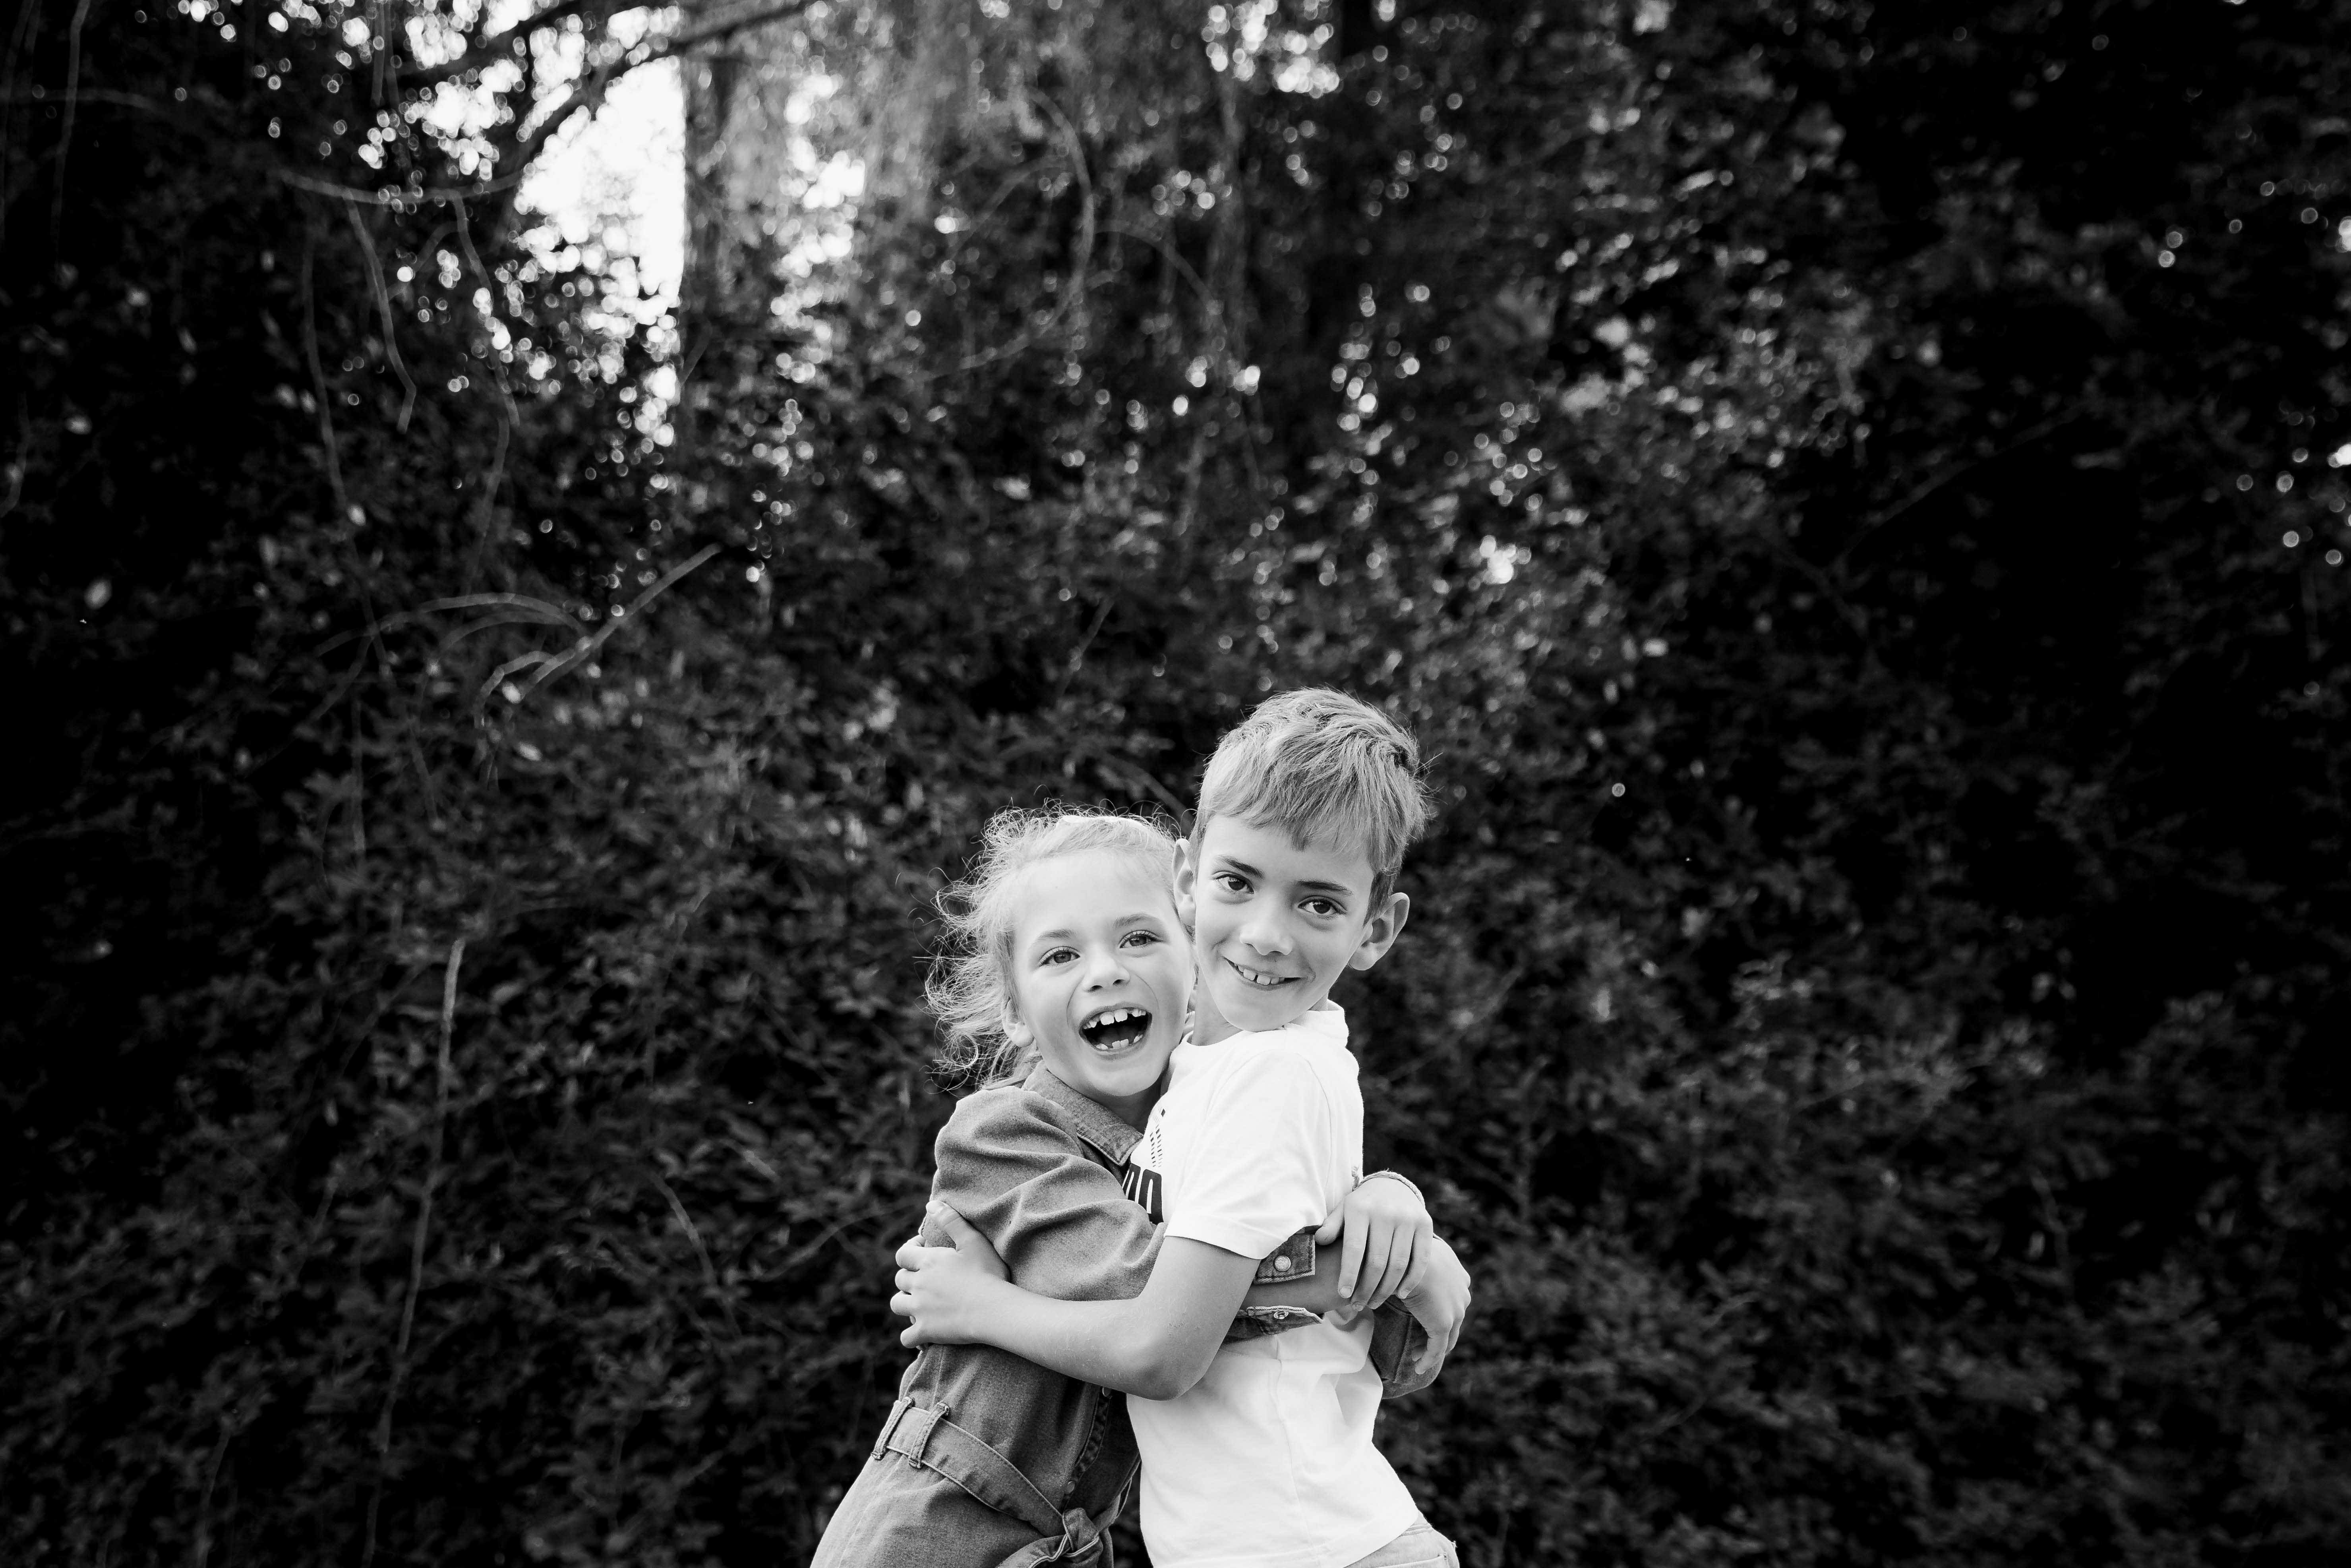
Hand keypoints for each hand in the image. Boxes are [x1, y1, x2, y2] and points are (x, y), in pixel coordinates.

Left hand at [889, 1202, 1008, 1347]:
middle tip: (925, 1278)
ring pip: (897, 1305)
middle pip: (899, 1279)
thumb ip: (951, 1220)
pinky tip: (921, 1334)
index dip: (910, 1251)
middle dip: (908, 1277)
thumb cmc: (988, 1274)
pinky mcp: (925, 1331)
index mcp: (928, 1262)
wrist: (994, 1311)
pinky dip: (911, 1336)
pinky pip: (907, 1337)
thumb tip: (931, 1204)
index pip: (903, 1254)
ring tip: (919, 1303)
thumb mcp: (973, 1241)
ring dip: (904, 1303)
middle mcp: (918, 1284)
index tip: (923, 1250)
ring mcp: (919, 1309)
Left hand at [1314, 1172, 1432, 1322]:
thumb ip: (1331, 1226)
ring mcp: (1408, 1218)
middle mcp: (1386, 1212)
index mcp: (1360, 1208)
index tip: (1343, 1295)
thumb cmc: (1361, 1206)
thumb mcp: (1343, 1210)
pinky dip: (1411, 1280)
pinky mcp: (1425, 1224)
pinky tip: (1399, 1294)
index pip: (1354, 1248)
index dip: (1348, 1274)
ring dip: (1386, 1290)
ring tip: (1374, 1303)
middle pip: (1377, 1261)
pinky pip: (1420, 1260)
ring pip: (1398, 1264)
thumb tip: (1320, 1241)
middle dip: (1366, 1288)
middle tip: (1358, 1305)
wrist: (1393, 1186)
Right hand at [1396, 1232, 1470, 1373]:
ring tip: (1416, 1355)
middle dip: (1435, 1334)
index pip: (1452, 1302)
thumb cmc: (1401, 1251)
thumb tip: (1397, 1272)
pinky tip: (1417, 1366)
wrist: (1402, 1255)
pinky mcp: (1444, 1324)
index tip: (1422, 1321)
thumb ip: (1413, 1268)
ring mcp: (1455, 1310)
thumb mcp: (1413, 1256)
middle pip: (1452, 1321)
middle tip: (1418, 1344)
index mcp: (1458, 1275)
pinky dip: (1428, 1359)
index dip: (1438, 1314)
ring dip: (1430, 1348)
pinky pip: (1437, 1348)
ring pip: (1447, 1337)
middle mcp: (1462, 1293)